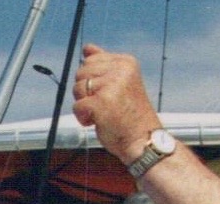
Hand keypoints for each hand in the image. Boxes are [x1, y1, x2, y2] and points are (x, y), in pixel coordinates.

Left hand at [71, 44, 161, 164]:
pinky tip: (99, 121)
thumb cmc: (129, 115)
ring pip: (77, 88)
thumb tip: (87, 48)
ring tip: (105, 113)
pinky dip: (83, 118)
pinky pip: (77, 106)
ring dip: (85, 105)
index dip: (92, 80)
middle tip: (106, 104)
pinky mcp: (102, 102)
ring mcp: (111, 85)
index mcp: (126, 62)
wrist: (142, 140)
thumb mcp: (119, 82)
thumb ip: (103, 64)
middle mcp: (120, 70)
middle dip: (86, 91)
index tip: (109, 93)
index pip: (90, 60)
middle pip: (81, 72)